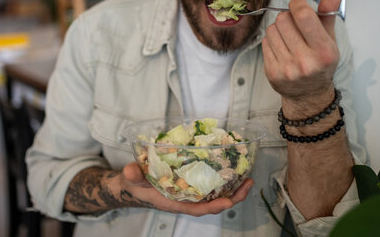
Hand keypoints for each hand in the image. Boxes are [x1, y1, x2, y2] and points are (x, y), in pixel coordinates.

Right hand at [119, 162, 252, 215]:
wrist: (134, 185)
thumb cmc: (136, 184)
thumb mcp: (133, 178)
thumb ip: (134, 174)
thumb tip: (131, 171)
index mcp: (173, 202)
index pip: (196, 208)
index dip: (213, 207)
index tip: (228, 203)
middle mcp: (185, 199)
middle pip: (213, 203)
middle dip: (232, 197)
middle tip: (248, 184)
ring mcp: (190, 193)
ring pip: (215, 196)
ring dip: (233, 190)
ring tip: (248, 179)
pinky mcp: (192, 185)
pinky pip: (211, 187)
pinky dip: (224, 182)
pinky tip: (233, 173)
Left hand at [262, 0, 341, 106]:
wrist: (308, 94)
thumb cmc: (320, 62)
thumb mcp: (329, 39)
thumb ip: (328, 14)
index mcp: (324, 51)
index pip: (304, 16)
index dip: (297, 4)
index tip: (298, 6)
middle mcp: (306, 61)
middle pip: (283, 19)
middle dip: (287, 17)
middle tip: (294, 27)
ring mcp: (288, 69)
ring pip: (271, 29)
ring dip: (278, 29)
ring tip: (288, 39)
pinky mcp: (273, 73)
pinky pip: (264, 42)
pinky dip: (272, 41)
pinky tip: (281, 49)